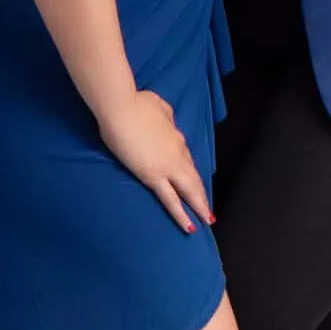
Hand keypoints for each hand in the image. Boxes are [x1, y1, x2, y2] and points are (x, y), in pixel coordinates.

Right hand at [99, 88, 212, 233]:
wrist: (121, 107)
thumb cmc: (135, 103)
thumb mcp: (158, 105)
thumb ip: (164, 116)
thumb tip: (164, 119)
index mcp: (176, 137)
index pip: (187, 159)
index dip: (192, 172)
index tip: (195, 182)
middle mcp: (177, 153)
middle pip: (194, 178)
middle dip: (202, 195)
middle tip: (208, 210)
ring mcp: (167, 166)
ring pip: (189, 190)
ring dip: (199, 206)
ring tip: (206, 220)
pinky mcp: (153, 175)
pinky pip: (171, 200)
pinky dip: (182, 214)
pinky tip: (190, 226)